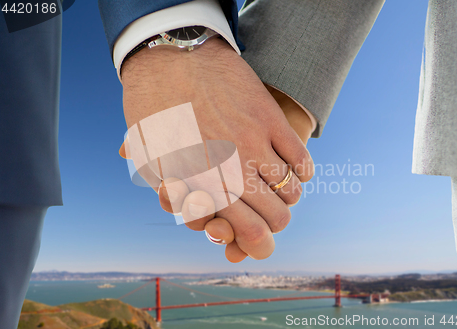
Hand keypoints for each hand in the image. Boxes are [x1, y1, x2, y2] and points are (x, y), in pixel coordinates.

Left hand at [120, 38, 313, 260]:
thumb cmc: (156, 112)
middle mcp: (230, 172)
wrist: (170, 57)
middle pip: (275, 219)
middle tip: (271, 214)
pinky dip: (303, 171)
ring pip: (291, 192)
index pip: (247, 234)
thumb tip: (202, 220)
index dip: (259, 244)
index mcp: (199, 188)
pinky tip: (295, 168)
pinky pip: (301, 160)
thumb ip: (177, 196)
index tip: (260, 239)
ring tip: (280, 187)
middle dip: (275, 223)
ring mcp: (253, 145)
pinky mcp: (269, 119)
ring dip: (288, 196)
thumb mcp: (153, 162)